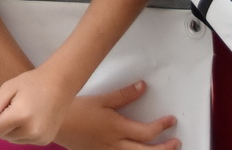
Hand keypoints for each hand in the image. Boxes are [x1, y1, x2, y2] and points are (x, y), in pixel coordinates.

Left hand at [0, 66, 78, 144]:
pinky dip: (24, 132)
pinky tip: (33, 118)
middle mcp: (31, 131)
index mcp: (21, 116)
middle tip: (17, 105)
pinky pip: (25, 141)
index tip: (6, 104)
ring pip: (13, 140)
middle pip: (3, 136)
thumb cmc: (32, 82)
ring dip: (14, 129)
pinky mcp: (45, 141)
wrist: (60, 83)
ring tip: (26, 111)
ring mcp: (40, 138)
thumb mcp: (8, 87)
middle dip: (5, 123)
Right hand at [50, 84, 178, 149]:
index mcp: (117, 129)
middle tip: (176, 142)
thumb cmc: (76, 110)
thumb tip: (142, 87)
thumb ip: (124, 95)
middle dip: (164, 149)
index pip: (147, 132)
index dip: (162, 127)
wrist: (55, 124)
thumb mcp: (101, 98)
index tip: (171, 121)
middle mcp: (115, 145)